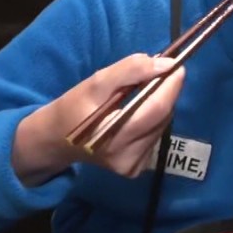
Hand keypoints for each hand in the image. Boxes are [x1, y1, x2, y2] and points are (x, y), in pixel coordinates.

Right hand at [14, 54, 184, 183]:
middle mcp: (128, 157)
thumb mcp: (96, 82)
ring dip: (158, 105)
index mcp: (114, 136)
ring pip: (162, 126)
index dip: (171, 85)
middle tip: (158, 73)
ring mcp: (133, 166)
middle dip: (165, 92)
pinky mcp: (135, 169)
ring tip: (142, 93)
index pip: (157, 108)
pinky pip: (154, 136)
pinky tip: (136, 115)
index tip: (176, 64)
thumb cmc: (74, 107)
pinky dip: (151, 120)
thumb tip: (166, 64)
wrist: (56, 140)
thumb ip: (131, 70)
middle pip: (162, 117)